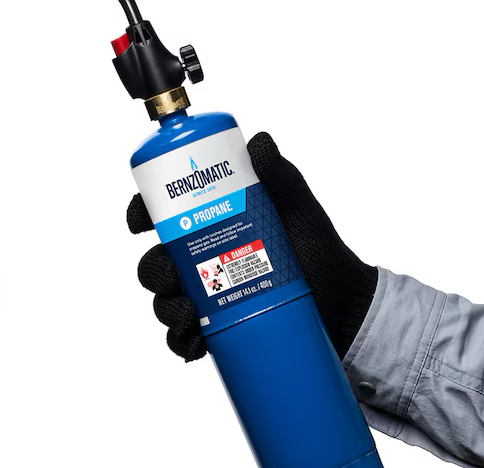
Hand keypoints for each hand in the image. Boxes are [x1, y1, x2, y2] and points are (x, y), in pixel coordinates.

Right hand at [127, 132, 377, 360]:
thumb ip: (281, 175)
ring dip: (165, 307)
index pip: (164, 213)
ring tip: (188, 312)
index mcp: (210, 223)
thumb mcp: (299, 208)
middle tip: (172, 272)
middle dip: (152, 268)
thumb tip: (260, 141)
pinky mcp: (217, 328)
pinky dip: (181, 342)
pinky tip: (194, 343)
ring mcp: (208, 295)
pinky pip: (184, 337)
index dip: (141, 212)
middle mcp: (202, 258)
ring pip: (164, 301)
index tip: (139, 221)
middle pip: (154, 261)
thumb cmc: (317, 248)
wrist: (344, 301)